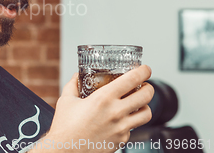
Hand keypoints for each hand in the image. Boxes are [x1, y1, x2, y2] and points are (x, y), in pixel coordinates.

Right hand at [34, 65, 153, 152]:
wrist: (65, 151)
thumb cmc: (65, 127)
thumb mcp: (66, 100)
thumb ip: (73, 85)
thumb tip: (77, 76)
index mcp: (103, 99)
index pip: (132, 79)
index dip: (143, 71)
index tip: (145, 69)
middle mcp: (116, 112)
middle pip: (146, 96)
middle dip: (149, 87)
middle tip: (144, 85)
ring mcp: (121, 128)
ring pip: (146, 114)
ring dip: (145, 105)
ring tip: (138, 103)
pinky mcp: (121, 140)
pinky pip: (133, 128)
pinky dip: (130, 122)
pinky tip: (120, 120)